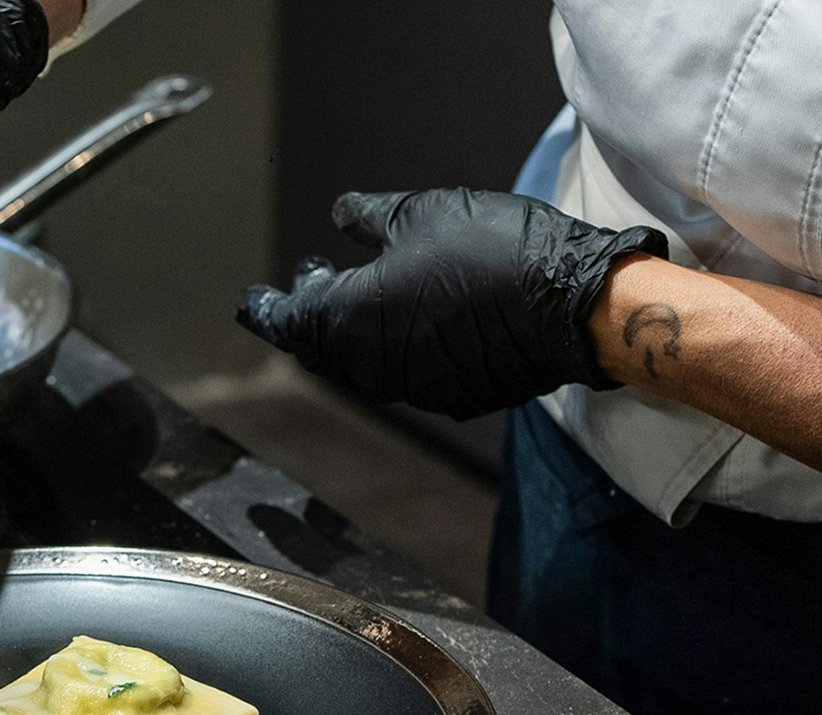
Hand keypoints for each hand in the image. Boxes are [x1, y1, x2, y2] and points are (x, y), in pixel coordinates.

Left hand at [236, 188, 667, 418]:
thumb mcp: (421, 212)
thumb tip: (340, 215)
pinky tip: (406, 322)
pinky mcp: (451, 395)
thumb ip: (370, 217)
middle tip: (308, 284)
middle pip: (320, 347)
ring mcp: (412, 386)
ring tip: (353, 299)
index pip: (289, 320)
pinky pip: (403, 375)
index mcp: (351, 318)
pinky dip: (391, 349)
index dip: (267, 309)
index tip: (252, 300)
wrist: (569, 304)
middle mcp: (372, 363)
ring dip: (347, 335)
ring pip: (360, 366)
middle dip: (307, 317)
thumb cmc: (491, 247)